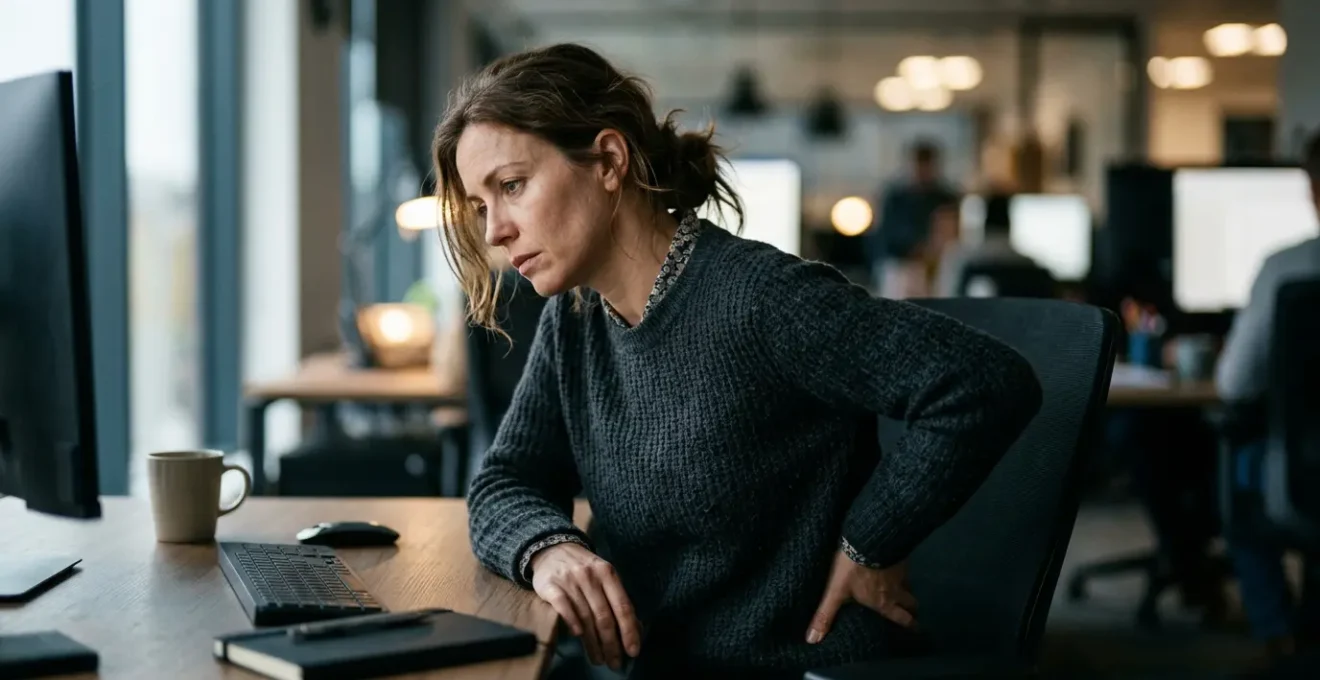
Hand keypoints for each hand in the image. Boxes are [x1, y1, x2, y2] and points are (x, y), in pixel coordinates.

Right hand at [530, 542, 640, 669]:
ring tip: (598, 658)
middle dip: (611, 643)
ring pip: (585, 616)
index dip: (629, 630)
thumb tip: (635, 629)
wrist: (552, 549)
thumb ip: (617, 599)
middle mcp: (590, 576)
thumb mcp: (604, 577)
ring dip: (593, 642)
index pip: (622, 606)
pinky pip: (563, 607)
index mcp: (608, 573)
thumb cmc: (583, 569)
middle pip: (604, 616)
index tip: (632, 651)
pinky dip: (572, 621)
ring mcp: (570, 580)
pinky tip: (578, 635)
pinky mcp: (551, 585)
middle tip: (614, 662)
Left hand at [807, 550, 916, 643]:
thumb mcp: (836, 591)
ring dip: (908, 590)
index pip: (901, 618)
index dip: (910, 625)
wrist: (869, 538)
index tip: (916, 629)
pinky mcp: (900, 554)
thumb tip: (813, 640)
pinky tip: (895, 567)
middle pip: (911, 603)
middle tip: (914, 612)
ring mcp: (900, 571)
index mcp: (882, 602)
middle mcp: (895, 590)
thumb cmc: (853, 568)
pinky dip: (902, 572)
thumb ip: (826, 614)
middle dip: (912, 609)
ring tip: (905, 591)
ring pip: (909, 585)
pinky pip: (905, 568)